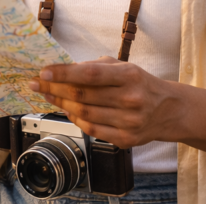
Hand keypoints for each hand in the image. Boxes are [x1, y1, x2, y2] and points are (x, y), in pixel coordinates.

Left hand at [29, 56, 176, 148]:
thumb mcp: (122, 67)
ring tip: (48, 95)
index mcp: (130, 76)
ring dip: (61, 104)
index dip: (65, 73)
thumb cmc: (139, 83)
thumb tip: (62, 69)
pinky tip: (68, 111)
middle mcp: (130, 99)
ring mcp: (128, 122)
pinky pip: (91, 130)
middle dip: (54, 89)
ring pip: (84, 114)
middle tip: (37, 83)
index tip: (44, 72)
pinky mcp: (125, 139)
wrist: (167, 110)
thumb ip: (94, 67)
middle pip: (83, 96)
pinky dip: (75, 120)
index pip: (91, 74)